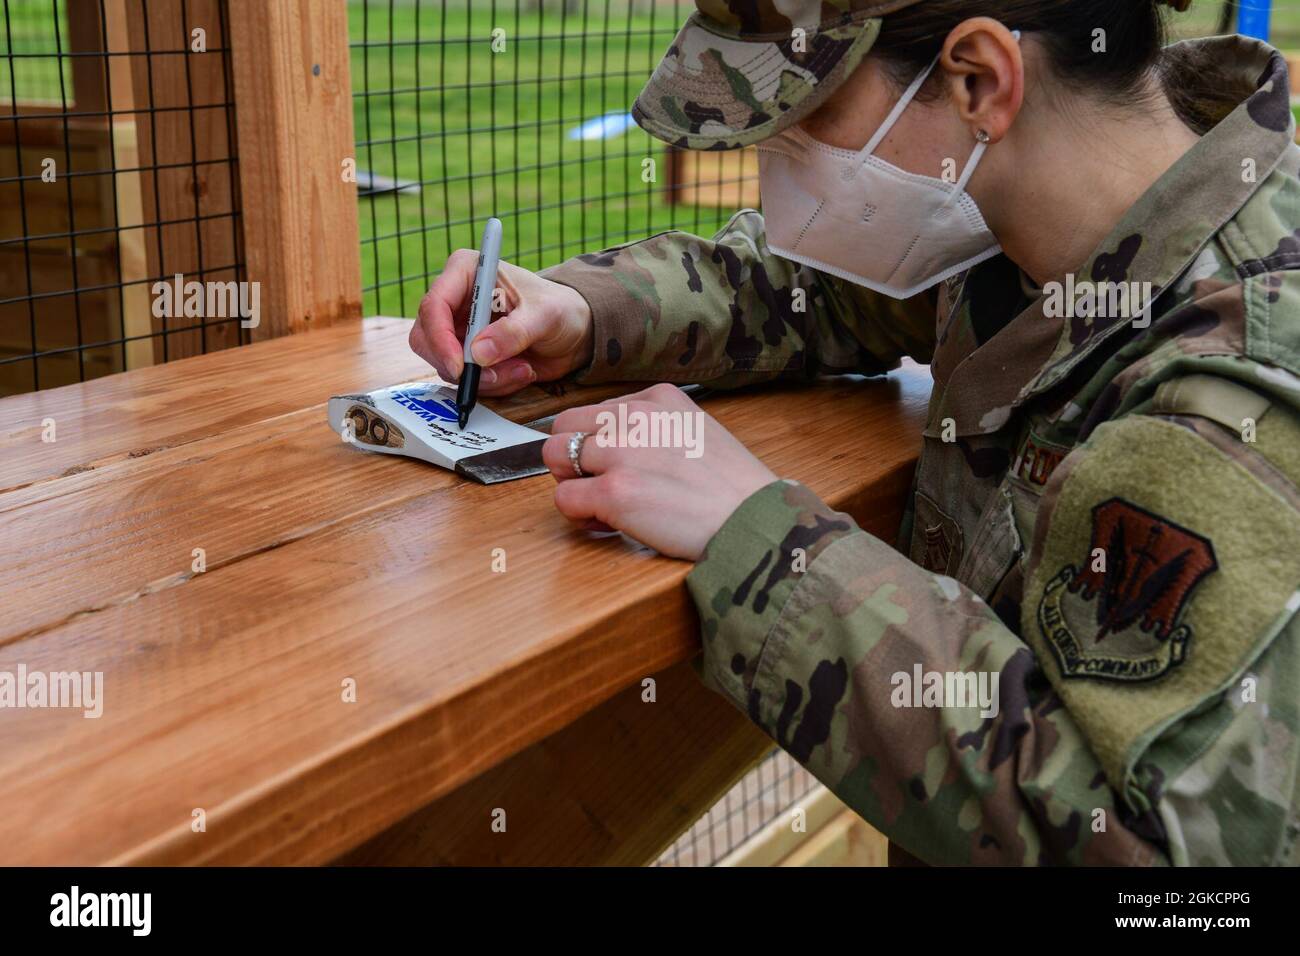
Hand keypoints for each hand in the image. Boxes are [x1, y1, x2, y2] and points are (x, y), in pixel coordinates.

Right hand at [410, 250, 593, 395]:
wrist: (574, 332)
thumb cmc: (560, 309)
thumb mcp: (545, 316)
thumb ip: (513, 333)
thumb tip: (478, 354)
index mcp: (466, 273)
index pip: (433, 306)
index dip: (440, 339)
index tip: (461, 367)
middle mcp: (454, 300)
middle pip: (426, 340)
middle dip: (459, 366)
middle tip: (493, 376)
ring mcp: (457, 330)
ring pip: (447, 366)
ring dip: (486, 378)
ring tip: (523, 369)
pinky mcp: (467, 356)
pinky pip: (466, 380)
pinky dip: (494, 384)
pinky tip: (520, 372)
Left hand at [541, 384, 777, 560]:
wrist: (757, 521)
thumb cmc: (732, 488)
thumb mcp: (696, 429)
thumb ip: (653, 427)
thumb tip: (614, 444)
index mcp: (656, 398)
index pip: (593, 412)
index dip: (596, 444)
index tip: (619, 467)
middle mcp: (634, 417)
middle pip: (563, 429)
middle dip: (572, 461)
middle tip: (599, 486)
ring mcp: (622, 453)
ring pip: (555, 460)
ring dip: (574, 486)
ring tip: (604, 507)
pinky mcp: (615, 492)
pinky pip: (564, 498)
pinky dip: (579, 515)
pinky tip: (608, 523)